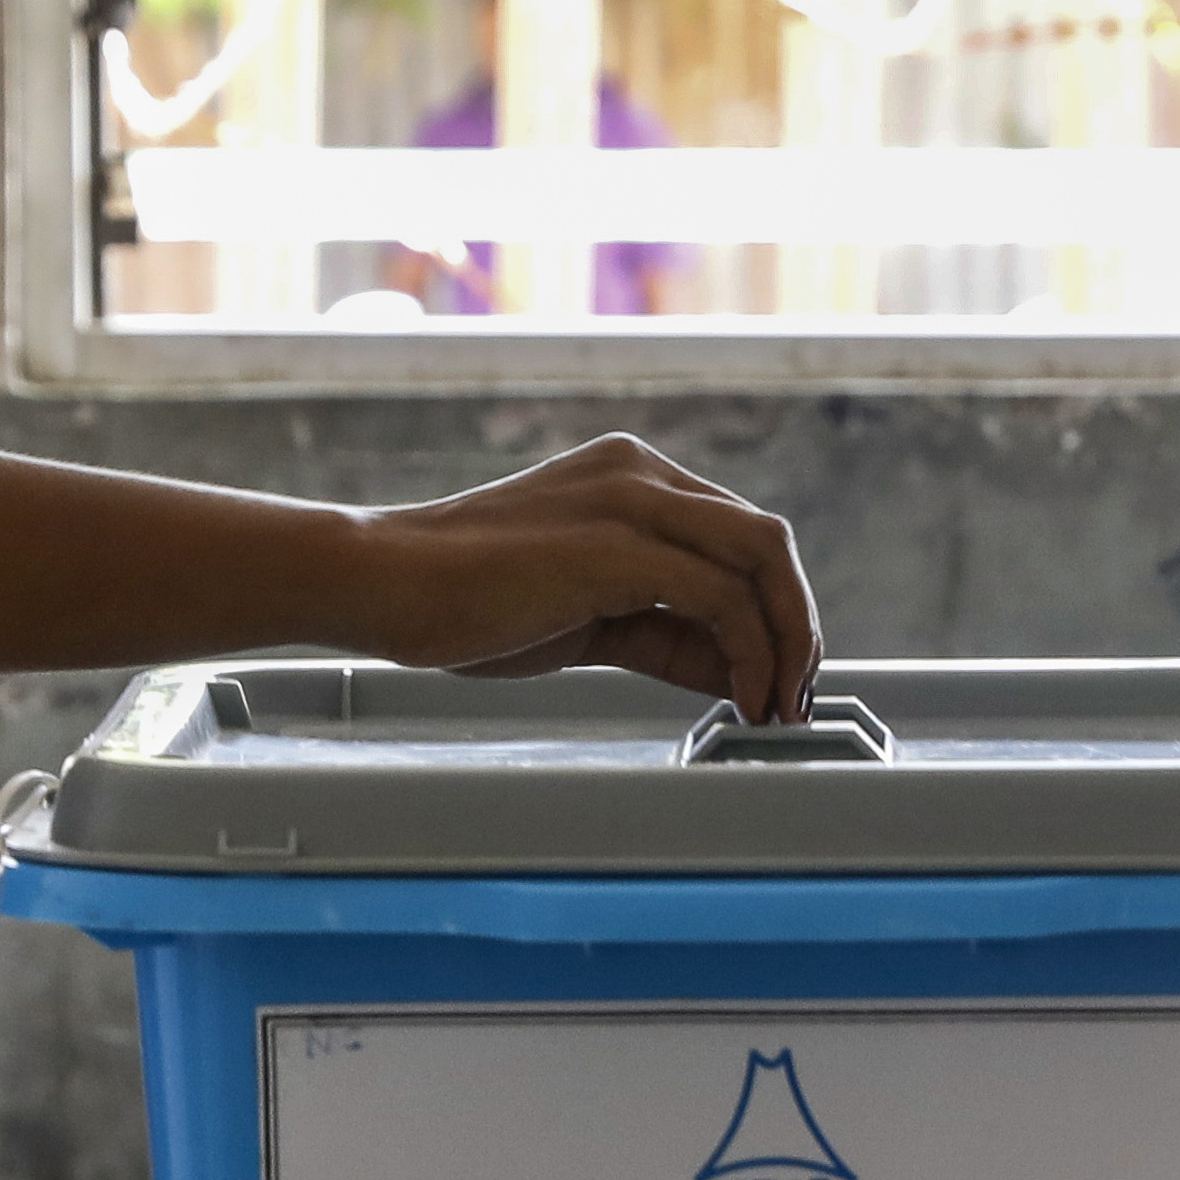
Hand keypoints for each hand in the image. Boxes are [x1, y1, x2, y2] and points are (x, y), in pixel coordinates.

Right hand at [350, 433, 821, 721]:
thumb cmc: (462, 599)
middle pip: (765, 541)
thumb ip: (659, 628)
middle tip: (791, 699)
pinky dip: (750, 654)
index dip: (772, 613)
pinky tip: (739, 699)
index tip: (776, 679)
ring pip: (762, 557)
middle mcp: (639, 472)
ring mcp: (630, 500)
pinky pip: (722, 598)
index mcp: (629, 475)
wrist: (384, 582)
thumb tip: (733, 672)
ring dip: (787, 641)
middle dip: (795, 626)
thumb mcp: (582, 610)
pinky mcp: (618, 545)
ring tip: (775, 707)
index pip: (735, 538)